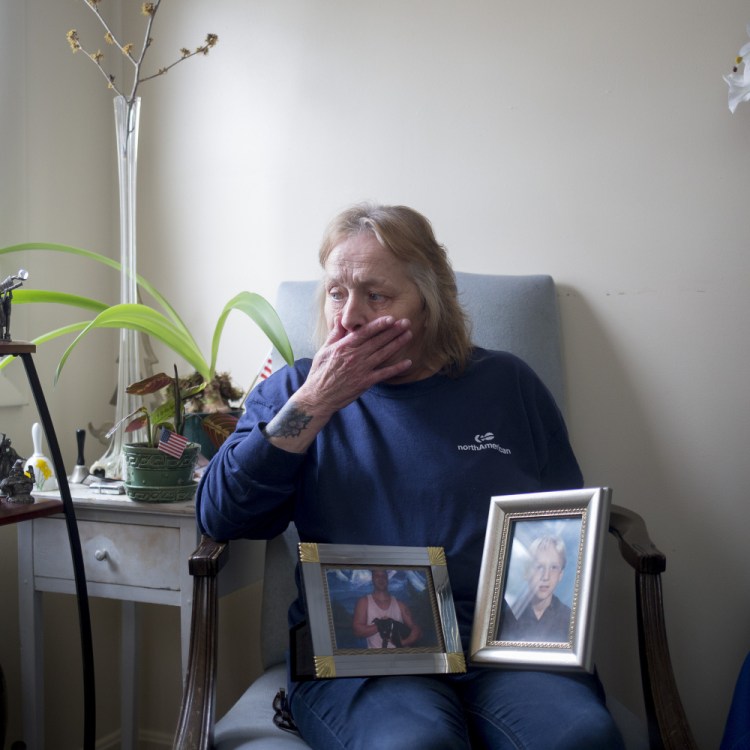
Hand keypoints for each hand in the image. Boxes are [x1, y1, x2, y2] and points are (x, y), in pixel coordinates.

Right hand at [297, 315, 412, 416]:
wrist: (319, 396)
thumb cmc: (320, 372)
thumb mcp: (324, 350)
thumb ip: (335, 334)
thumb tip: (340, 318)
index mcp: (344, 347)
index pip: (364, 332)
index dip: (379, 325)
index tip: (391, 318)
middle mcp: (354, 356)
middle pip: (377, 341)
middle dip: (393, 331)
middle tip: (406, 322)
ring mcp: (361, 369)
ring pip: (383, 354)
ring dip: (397, 344)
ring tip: (408, 335)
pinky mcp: (365, 382)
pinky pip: (384, 373)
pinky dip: (396, 368)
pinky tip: (408, 362)